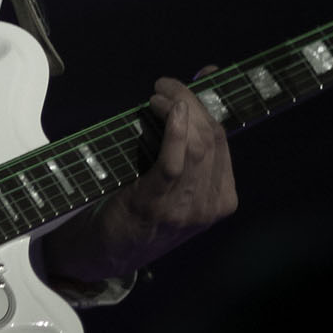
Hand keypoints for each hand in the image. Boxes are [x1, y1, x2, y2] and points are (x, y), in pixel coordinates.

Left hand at [41, 67, 237, 285]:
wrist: (110, 251)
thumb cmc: (141, 205)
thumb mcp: (174, 179)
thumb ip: (186, 141)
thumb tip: (199, 85)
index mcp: (222, 198)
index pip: (222, 140)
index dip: (207, 104)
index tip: (190, 81)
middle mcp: (210, 205)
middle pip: (211, 138)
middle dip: (190, 101)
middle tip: (164, 86)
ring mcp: (187, 209)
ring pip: (197, 146)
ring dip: (177, 109)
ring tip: (157, 95)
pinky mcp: (157, 205)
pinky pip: (173, 163)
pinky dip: (173, 132)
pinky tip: (167, 110)